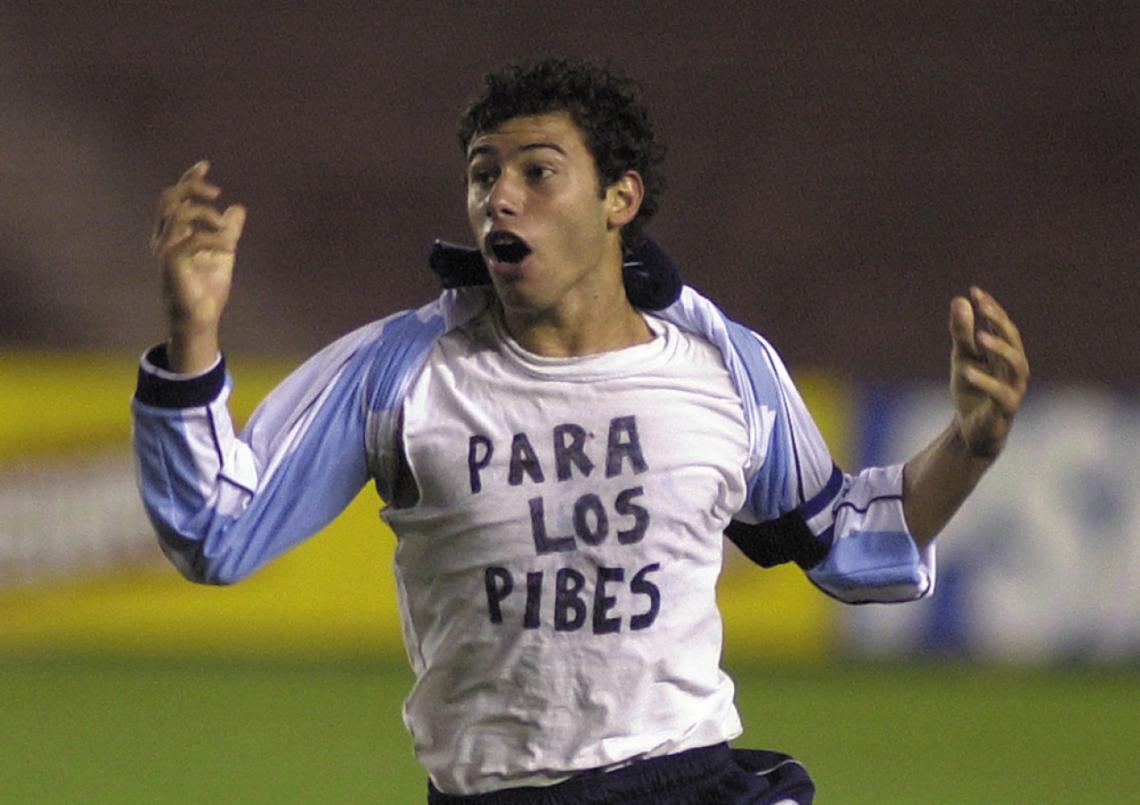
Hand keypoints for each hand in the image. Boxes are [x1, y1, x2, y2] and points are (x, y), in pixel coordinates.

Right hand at [151, 161, 245, 371]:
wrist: (201, 320)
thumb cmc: (207, 290)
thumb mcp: (223, 254)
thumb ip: (228, 231)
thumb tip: (238, 208)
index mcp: (173, 234)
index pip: (175, 199)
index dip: (188, 179)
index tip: (205, 165)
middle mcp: (164, 239)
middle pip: (168, 198)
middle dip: (191, 187)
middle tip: (216, 192)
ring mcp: (165, 250)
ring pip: (177, 214)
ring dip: (205, 214)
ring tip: (225, 230)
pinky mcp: (172, 263)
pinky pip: (190, 238)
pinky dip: (213, 237)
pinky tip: (227, 247)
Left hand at [948, 287, 1029, 458]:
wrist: (971, 431)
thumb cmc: (971, 391)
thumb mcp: (961, 359)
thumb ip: (961, 333)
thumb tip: (960, 300)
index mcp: (1004, 353)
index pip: (1002, 325)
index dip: (991, 308)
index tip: (975, 291)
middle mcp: (1014, 368)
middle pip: (1013, 339)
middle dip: (999, 320)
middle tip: (982, 305)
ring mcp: (1013, 388)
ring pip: (1016, 364)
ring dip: (1000, 348)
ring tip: (980, 336)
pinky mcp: (1006, 409)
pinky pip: (1001, 394)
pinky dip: (986, 381)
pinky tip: (967, 371)